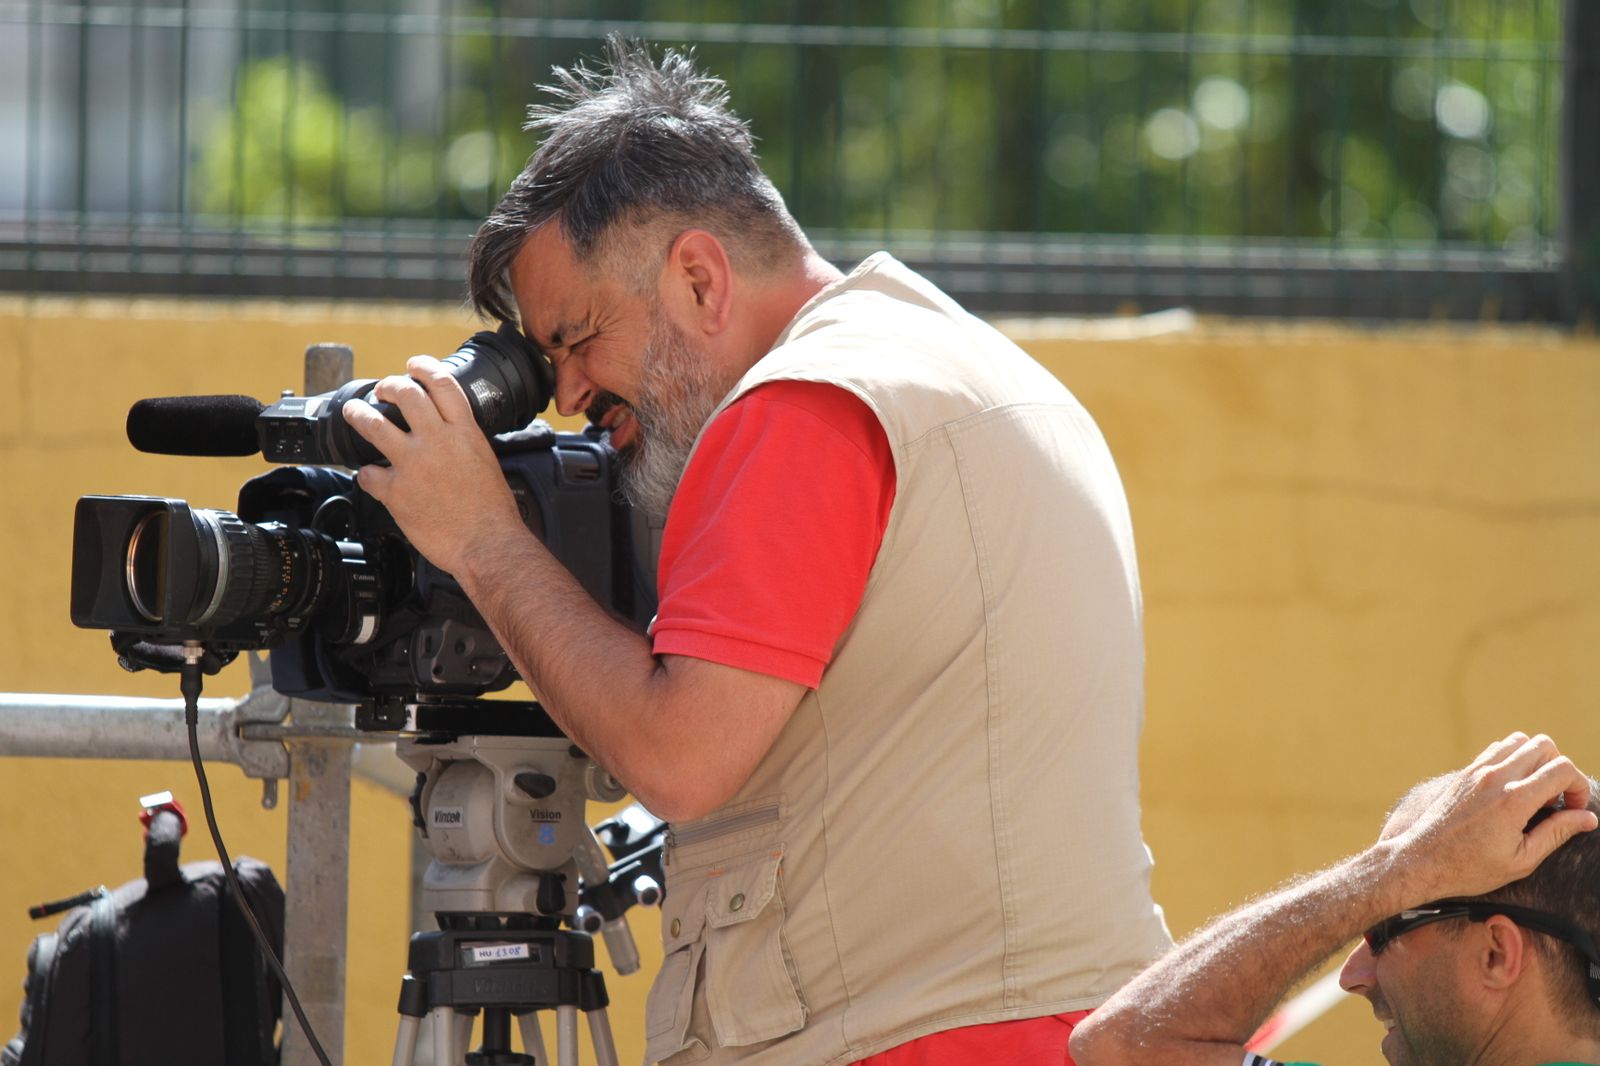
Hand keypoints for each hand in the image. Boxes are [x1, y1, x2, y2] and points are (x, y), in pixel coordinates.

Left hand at [342, 355, 526, 576]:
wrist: (487, 544)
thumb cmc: (493, 513)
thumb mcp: (486, 463)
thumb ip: (464, 445)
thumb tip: (449, 439)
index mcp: (465, 433)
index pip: (442, 385)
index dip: (423, 368)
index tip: (413, 366)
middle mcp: (438, 441)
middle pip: (405, 394)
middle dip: (388, 386)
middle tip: (382, 390)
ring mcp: (414, 464)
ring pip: (375, 424)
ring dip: (359, 414)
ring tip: (354, 412)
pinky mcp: (396, 491)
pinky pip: (368, 475)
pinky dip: (366, 475)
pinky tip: (369, 478)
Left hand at [1386, 732, 1596, 902]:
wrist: (1421, 861)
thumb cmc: (1470, 868)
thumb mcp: (1522, 860)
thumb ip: (1557, 833)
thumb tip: (1588, 817)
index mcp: (1513, 800)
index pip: (1562, 769)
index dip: (1579, 787)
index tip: (1574, 810)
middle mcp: (1495, 777)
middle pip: (1544, 746)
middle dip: (1561, 769)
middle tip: (1556, 800)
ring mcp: (1477, 771)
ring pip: (1520, 741)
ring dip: (1537, 760)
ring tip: (1536, 792)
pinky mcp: (1465, 772)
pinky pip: (1497, 749)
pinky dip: (1514, 759)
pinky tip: (1514, 787)